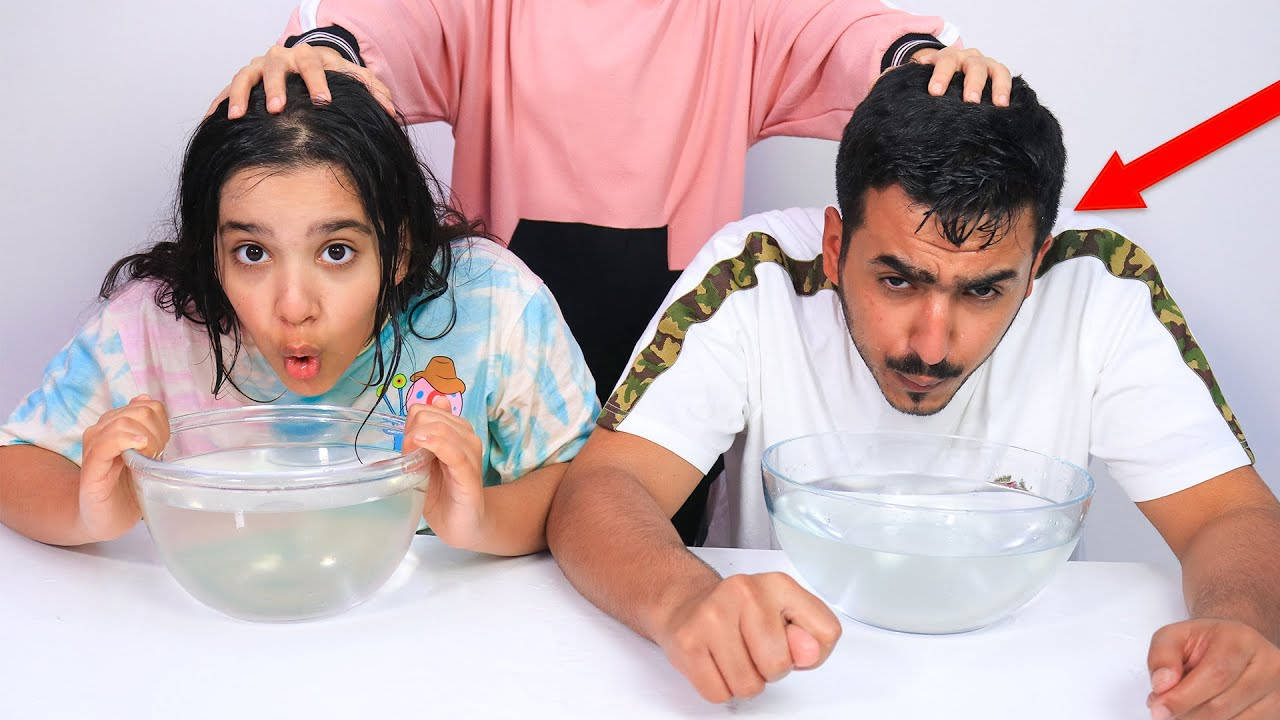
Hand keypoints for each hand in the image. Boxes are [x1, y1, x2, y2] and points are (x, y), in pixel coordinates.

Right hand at [77, 394, 168, 541]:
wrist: (104, 519)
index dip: (162, 422)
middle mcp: (101, 431)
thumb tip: (146, 399)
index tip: (164, 445)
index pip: (147, 405)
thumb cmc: (126, 489)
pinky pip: (106, 442)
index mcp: (115, 426)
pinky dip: (126, 441)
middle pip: (139, 411)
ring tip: (147, 460)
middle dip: (157, 431)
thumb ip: (146, 429)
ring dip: (146, 439)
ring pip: (124, 422)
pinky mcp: (91, 468)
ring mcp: (93, 447)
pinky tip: (138, 449)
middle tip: (156, 456)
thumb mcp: (145, 456)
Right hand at [206, 43, 394, 118]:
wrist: (307, 61)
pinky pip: (227, 89)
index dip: (318, 82)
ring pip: (246, 76)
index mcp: (310, 57)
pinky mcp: (245, 77)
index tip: (324, 101)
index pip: (315, 65)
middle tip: (277, 109)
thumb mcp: (353, 78)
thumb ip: (374, 91)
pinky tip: (211, 119)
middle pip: (276, 67)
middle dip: (276, 87)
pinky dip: (219, 102)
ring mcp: (260, 66)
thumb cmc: (331, 75)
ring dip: (241, 95)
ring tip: (237, 116)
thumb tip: (390, 110)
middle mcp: (282, 58)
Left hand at [403, 396, 486, 549]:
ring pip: (441, 428)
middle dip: (412, 432)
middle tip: (410, 460)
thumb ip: (420, 440)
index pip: (425, 410)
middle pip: (430, 415)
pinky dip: (436, 443)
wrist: (463, 525)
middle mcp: (467, 437)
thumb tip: (415, 411)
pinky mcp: (470, 474)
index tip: (406, 447)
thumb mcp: (424, 464)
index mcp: (456, 431)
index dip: (409, 425)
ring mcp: (471, 454)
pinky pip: (454, 451)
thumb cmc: (442, 495)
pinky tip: (422, 445)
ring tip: (414, 464)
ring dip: (419, 439)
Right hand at [657, 572, 841, 702]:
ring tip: (733, 655)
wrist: (686, 604)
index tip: (791, 640)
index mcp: (778, 584)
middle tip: (753, 649)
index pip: (826, 632)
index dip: (811, 652)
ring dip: (743, 681)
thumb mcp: (786, 614)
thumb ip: (812, 635)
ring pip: (748, 685)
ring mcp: (713, 615)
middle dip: (770, 670)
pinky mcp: (688, 641)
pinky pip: (718, 693)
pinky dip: (719, 687)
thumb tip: (808, 653)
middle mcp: (745, 592)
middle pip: (779, 665)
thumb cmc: (740, 614)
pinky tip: (714, 661)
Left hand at [907, 45, 1011, 106]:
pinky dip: (1006, 89)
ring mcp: (981, 63)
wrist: (948, 74)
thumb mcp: (915, 79)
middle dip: (970, 82)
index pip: (940, 62)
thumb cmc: (930, 81)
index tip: (935, 92)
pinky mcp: (996, 72)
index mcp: (942, 59)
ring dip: (994, 85)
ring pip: (990, 68)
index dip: (939, 75)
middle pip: (970, 65)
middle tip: (969, 101)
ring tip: (995, 104)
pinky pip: (1004, 76)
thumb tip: (879, 84)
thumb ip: (898, 80)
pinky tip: (1004, 105)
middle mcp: (964, 58)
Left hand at [1147, 618, 1279, 718]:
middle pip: (1221, 705)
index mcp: (1241, 640)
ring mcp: (1277, 693)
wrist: (1236, 647)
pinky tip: (1203, 713)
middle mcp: (1268, 666)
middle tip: (1164, 710)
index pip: (1215, 674)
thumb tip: (1162, 686)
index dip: (1183, 696)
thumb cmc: (1206, 643)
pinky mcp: (1277, 712)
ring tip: (1186, 705)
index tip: (1158, 708)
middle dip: (1185, 712)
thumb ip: (1162, 656)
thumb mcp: (1176, 636)